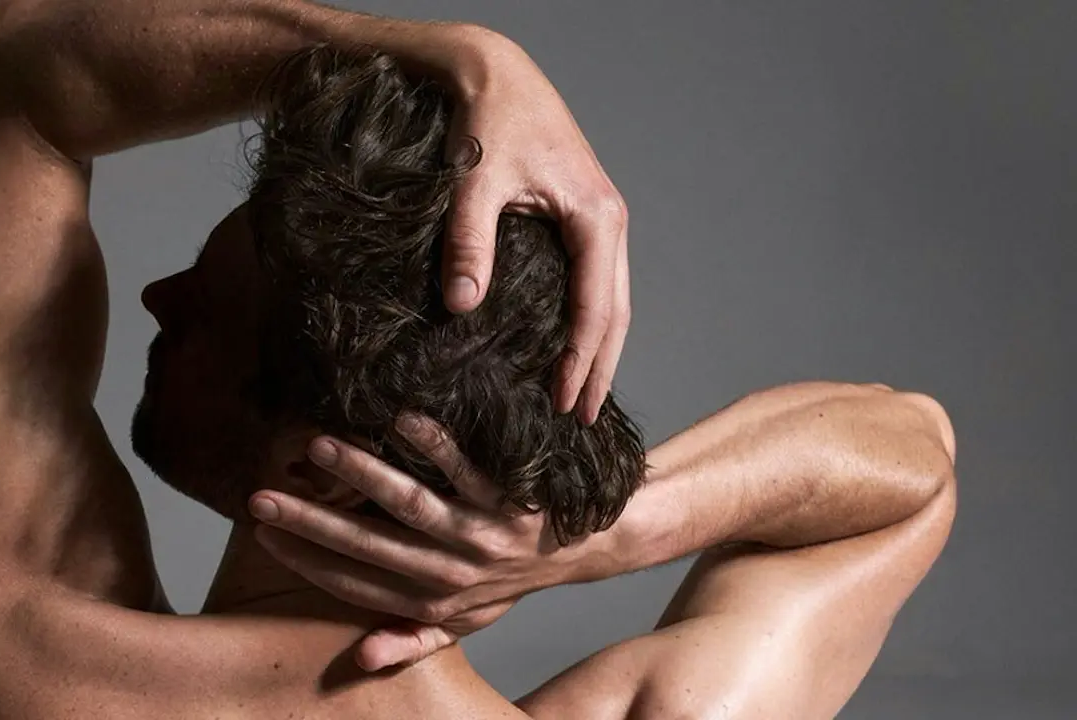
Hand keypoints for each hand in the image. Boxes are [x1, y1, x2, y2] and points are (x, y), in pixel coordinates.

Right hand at [248, 414, 603, 669]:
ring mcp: (482, 534)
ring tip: (319, 448)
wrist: (594, 546)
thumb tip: (359, 659)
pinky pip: (468, 470)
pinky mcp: (512, 499)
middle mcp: (454, 572)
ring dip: (362, 476)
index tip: (260, 532)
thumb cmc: (514, 579)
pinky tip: (401, 419)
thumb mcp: (466, 622)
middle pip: (369, 545)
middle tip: (261, 497)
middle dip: (311, 522)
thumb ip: (412, 639)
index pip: (354, 583)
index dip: (305, 560)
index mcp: (434, 601)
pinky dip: (436, 447)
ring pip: (412, 505)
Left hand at [439, 31, 630, 423]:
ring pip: (611, 298)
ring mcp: (601, 219)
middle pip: (617, 312)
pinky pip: (595, 280)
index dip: (580, 362)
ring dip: (599, 348)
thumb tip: (461, 307)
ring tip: (580, 396)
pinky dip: (588, 319)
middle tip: (581, 420)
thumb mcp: (475, 181)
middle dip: (601, 368)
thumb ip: (468, 243)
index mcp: (595, 217)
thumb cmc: (489, 120)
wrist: (497, 73)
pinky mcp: (583, 216)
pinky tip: (569, 345)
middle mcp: (610, 221)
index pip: (595, 308)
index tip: (561, 404)